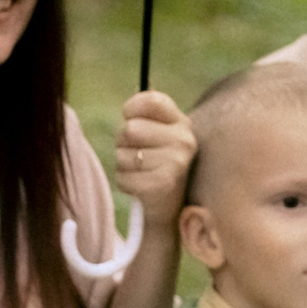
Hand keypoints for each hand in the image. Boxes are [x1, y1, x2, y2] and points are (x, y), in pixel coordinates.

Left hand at [111, 90, 195, 223]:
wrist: (171, 207)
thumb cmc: (157, 163)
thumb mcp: (157, 134)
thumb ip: (144, 115)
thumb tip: (128, 110)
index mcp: (182, 122)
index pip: (150, 100)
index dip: (131, 110)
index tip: (132, 120)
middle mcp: (184, 140)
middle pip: (128, 129)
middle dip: (124, 144)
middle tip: (139, 155)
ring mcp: (176, 163)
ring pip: (122, 155)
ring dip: (124, 165)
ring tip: (141, 172)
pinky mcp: (161, 185)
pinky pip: (122, 177)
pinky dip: (125, 183)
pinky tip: (140, 186)